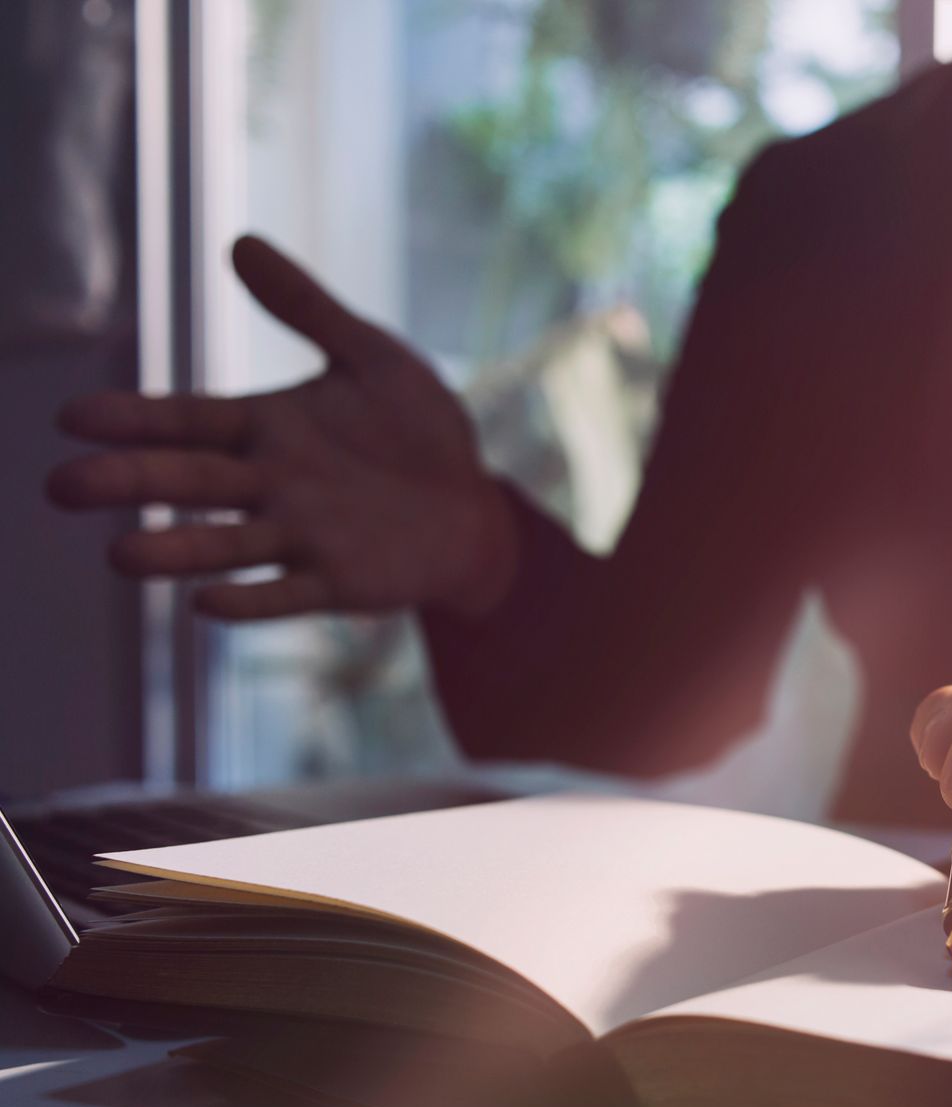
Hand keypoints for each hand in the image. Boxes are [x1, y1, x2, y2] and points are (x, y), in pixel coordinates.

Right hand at [46, 235, 516, 620]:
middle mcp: (270, 484)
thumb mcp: (372, 356)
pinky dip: (250, 600)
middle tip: (61, 486)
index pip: (187, 420)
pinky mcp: (339, 582)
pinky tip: (207, 603)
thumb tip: (239, 242)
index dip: (134, 420)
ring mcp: (301, 537)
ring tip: (118, 557)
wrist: (473, 505)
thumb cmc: (417, 429)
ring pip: (226, 545)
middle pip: (190, 481)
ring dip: (175, 550)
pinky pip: (288, 594)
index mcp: (267, 428)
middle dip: (128, 483)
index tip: (73, 417)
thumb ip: (307, 308)